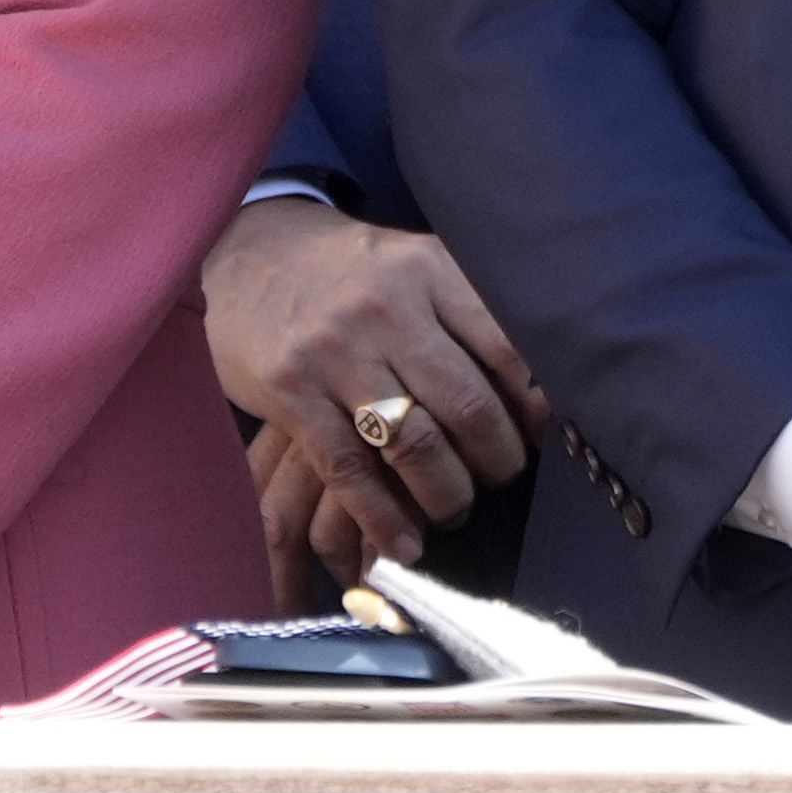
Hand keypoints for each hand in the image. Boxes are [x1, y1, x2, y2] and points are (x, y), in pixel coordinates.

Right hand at [202, 199, 546, 578]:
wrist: (251, 249)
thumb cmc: (353, 269)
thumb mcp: (416, 262)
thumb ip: (468, 309)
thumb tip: (536, 386)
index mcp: (430, 270)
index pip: (507, 348)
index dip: (534, 405)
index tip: (540, 435)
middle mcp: (387, 308)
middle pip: (467, 405)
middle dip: (497, 459)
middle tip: (501, 477)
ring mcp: (335, 352)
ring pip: (414, 445)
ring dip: (447, 494)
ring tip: (457, 508)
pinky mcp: (290, 392)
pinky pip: (348, 471)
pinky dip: (383, 519)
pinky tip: (405, 544)